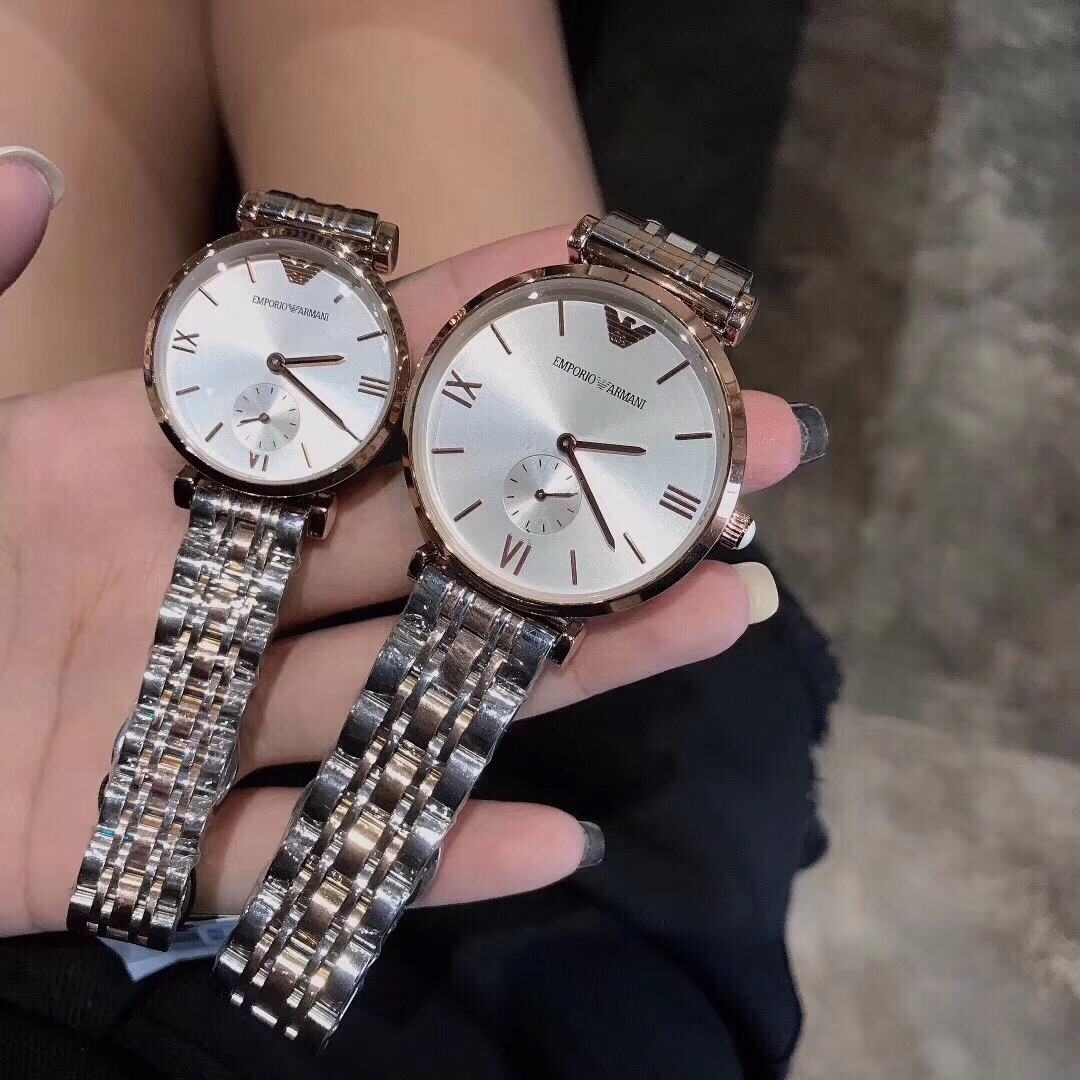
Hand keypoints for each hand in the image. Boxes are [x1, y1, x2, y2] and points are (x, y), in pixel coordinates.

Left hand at [0, 214, 802, 934]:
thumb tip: (27, 171)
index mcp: (141, 464)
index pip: (343, 381)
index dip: (475, 326)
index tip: (618, 286)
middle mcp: (204, 583)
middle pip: (433, 537)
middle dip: (596, 493)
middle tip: (747, 463)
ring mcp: (185, 725)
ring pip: (409, 689)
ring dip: (566, 664)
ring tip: (714, 615)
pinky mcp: (134, 857)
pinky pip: (303, 858)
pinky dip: (426, 854)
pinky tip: (551, 843)